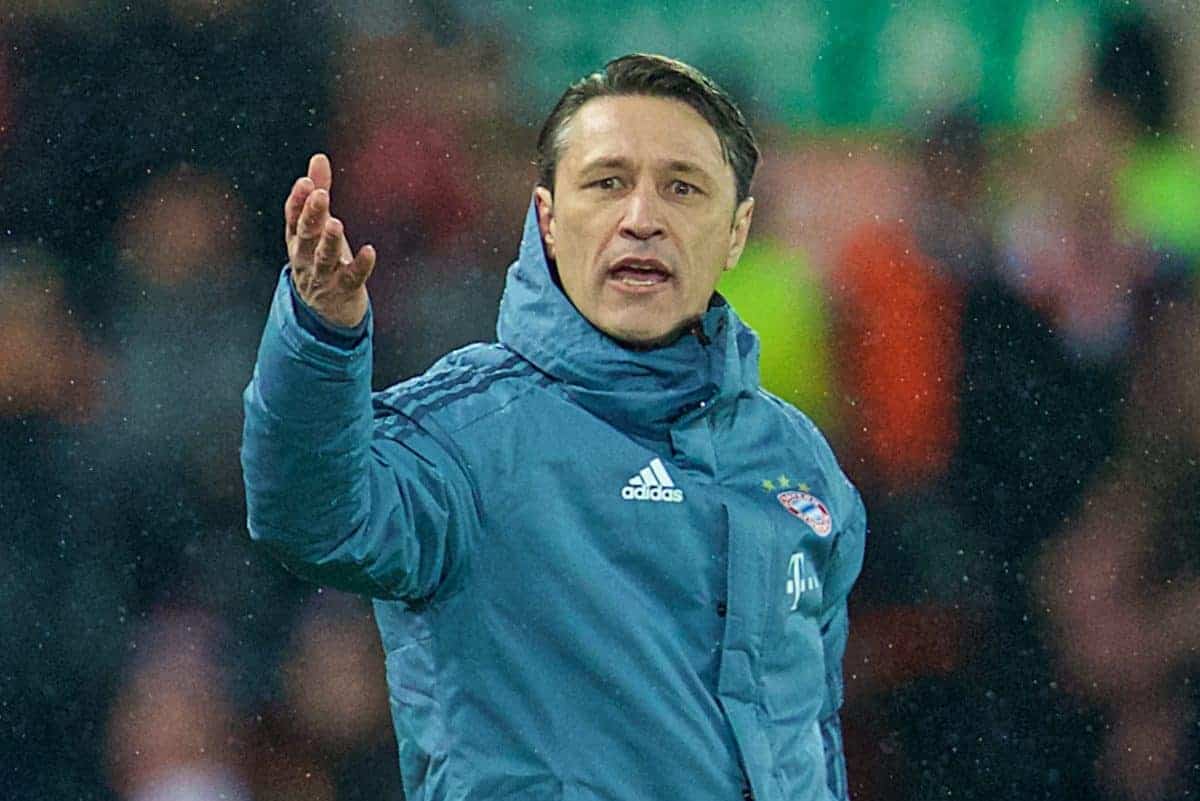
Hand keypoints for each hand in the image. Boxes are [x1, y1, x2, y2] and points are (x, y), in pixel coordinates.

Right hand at [284, 153, 375, 327]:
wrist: (326, 310)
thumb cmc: (322, 259)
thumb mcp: (318, 227)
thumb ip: (318, 194)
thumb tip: (319, 157)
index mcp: (297, 239)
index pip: (293, 217)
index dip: (298, 200)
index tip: (306, 182)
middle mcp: (305, 257)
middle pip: (305, 235)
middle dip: (312, 215)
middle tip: (321, 195)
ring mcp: (323, 276)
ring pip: (323, 258)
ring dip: (329, 240)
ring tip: (336, 223)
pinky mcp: (343, 290)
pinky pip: (352, 277)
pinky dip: (361, 265)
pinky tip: (370, 251)